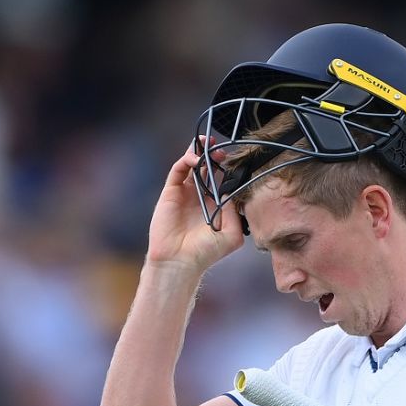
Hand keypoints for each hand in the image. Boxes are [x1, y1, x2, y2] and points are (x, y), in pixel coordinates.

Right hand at [148, 139, 244, 270]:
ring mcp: (183, 194)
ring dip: (198, 152)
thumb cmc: (206, 253)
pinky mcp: (170, 193)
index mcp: (213, 206)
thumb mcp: (232, 234)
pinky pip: (177, 171)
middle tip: (219, 148)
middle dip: (211, 155)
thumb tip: (231, 191)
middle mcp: (198, 197)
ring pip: (190, 165)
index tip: (232, 160)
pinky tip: (195, 158)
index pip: (219, 180)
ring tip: (207, 144)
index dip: (225, 168)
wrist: (180, 261)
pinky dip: (186, 160)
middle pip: (204, 168)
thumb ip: (235, 212)